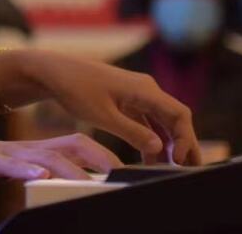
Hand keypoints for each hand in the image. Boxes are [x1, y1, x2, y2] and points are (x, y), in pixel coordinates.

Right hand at [0, 131, 119, 191]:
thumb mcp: (21, 171)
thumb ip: (46, 175)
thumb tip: (77, 188)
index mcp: (41, 150)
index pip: (82, 148)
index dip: (108, 157)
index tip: (132, 172)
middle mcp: (32, 149)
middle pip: (74, 147)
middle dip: (102, 160)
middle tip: (125, 176)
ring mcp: (12, 154)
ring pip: (48, 158)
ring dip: (72, 170)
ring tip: (93, 183)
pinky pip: (12, 166)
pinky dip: (27, 170)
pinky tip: (38, 175)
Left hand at [4, 50, 201, 164]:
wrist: (54, 72)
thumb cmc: (76, 89)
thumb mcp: (103, 116)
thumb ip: (133, 132)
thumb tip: (159, 149)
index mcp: (145, 89)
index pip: (179, 115)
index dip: (186, 139)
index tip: (179, 161)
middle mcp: (146, 89)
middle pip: (175, 119)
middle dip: (183, 144)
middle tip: (187, 170)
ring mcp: (137, 94)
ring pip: (162, 121)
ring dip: (168, 143)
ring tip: (170, 169)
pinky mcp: (127, 99)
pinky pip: (147, 120)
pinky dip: (151, 138)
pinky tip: (150, 157)